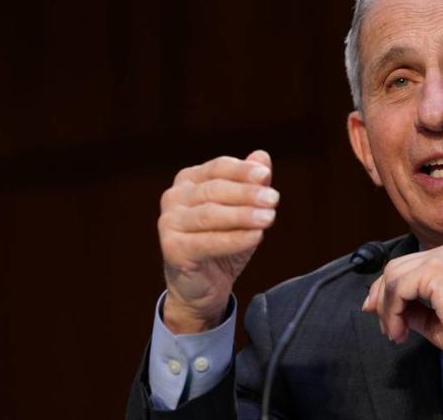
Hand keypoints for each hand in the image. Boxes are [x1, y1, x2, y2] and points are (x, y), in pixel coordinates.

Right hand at [158, 150, 278, 332]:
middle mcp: (174, 197)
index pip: (218, 167)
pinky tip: (256, 236)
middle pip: (215, 190)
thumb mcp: (242, 210)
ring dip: (243, 215)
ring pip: (210, 214)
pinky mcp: (172, 248)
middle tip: (274, 199)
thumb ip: (251, 184)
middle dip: (247, 194)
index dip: (242, 171)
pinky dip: (235, 239)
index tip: (265, 175)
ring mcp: (168, 222)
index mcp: (189, 180)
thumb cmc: (222, 242)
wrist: (203, 286)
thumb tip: (262, 157)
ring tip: (269, 218)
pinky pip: (208, 241)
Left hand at [362, 243, 442, 371]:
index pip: (404, 267)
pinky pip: (398, 287)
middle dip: (382, 300)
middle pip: (394, 269)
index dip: (385, 291)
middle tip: (386, 328)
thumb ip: (410, 308)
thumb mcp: (433, 319)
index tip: (379, 314)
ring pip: (392, 277)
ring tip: (396, 333)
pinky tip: (400, 331)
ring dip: (387, 309)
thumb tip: (383, 307)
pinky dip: (392, 311)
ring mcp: (441, 259)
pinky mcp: (436, 271)